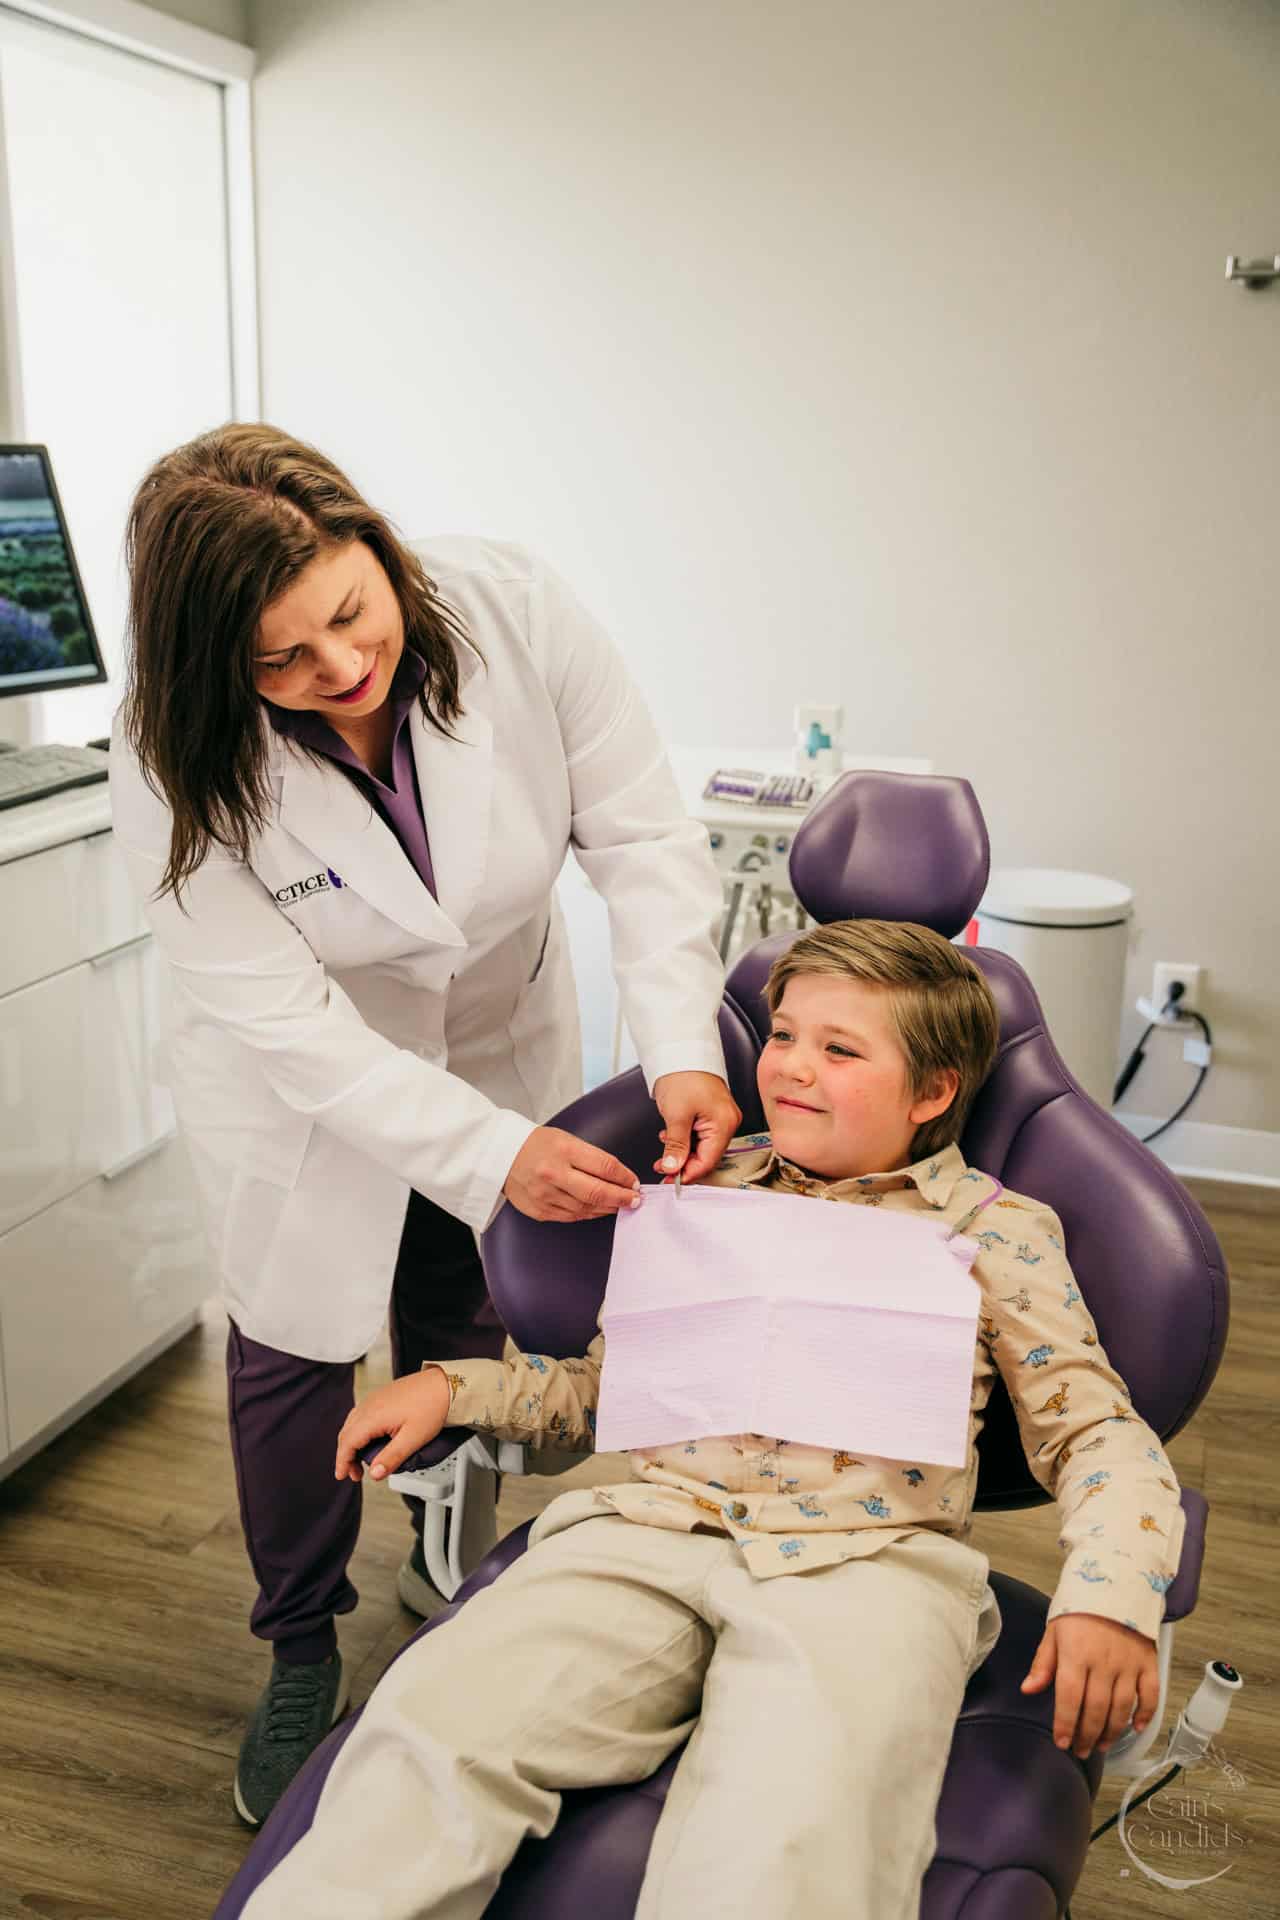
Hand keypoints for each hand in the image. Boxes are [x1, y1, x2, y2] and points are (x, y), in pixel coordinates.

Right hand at [334, 1368, 451, 1481]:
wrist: (446, 1383)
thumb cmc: (432, 1406)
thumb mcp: (413, 1438)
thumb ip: (392, 1458)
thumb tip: (374, 1474)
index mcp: (374, 1415)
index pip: (348, 1442)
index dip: (342, 1462)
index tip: (342, 1476)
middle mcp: (370, 1404)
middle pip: (346, 1433)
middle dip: (346, 1456)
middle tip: (355, 1474)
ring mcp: (375, 1398)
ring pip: (352, 1423)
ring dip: (352, 1443)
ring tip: (362, 1460)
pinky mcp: (382, 1396)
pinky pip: (361, 1414)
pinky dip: (358, 1431)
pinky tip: (369, 1439)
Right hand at [503, 1124, 641, 1221]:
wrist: (500, 1155)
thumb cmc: (536, 1144)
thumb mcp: (565, 1139)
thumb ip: (590, 1157)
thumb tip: (618, 1177)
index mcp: (563, 1150)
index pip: (605, 1166)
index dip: (625, 1177)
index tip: (635, 1182)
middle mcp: (553, 1173)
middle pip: (598, 1192)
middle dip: (622, 1198)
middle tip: (635, 1200)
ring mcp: (545, 1195)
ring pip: (586, 1208)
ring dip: (607, 1208)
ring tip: (620, 1205)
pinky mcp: (539, 1210)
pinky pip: (571, 1216)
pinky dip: (588, 1214)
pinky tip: (598, 1210)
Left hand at [653, 1072, 740, 1182]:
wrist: (680, 1051)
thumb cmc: (682, 1075)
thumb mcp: (676, 1115)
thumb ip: (676, 1146)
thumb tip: (673, 1168)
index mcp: (724, 1123)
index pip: (708, 1160)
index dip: (688, 1173)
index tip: (670, 1180)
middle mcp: (727, 1122)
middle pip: (707, 1155)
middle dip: (683, 1163)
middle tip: (663, 1168)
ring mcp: (721, 1117)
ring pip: (702, 1146)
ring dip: (682, 1152)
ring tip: (663, 1153)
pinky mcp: (712, 1112)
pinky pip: (701, 1135)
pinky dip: (685, 1140)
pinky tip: (671, 1137)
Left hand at [1021, 1614, 1159, 1757]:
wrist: (1115, 1583)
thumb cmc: (1080, 1610)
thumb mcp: (1054, 1631)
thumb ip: (1043, 1663)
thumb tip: (1028, 1689)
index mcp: (1076, 1654)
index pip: (1069, 1698)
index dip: (1065, 1724)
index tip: (1062, 1742)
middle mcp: (1103, 1662)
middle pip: (1096, 1709)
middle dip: (1087, 1736)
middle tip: (1082, 1750)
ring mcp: (1128, 1664)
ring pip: (1121, 1708)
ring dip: (1112, 1732)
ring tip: (1102, 1745)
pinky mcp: (1148, 1663)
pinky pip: (1150, 1695)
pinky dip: (1145, 1715)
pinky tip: (1135, 1728)